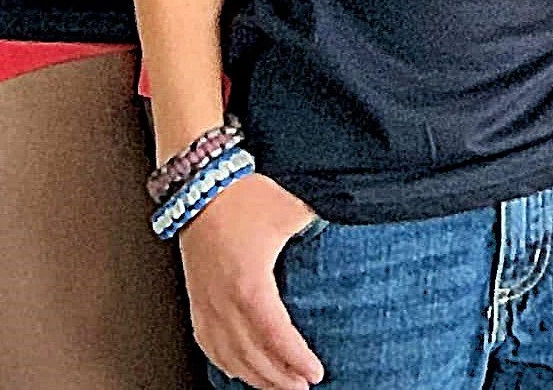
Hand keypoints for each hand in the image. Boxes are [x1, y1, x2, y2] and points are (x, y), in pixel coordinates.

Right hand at [179, 172, 325, 389]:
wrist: (202, 183)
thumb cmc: (244, 195)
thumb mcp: (292, 208)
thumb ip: (321, 221)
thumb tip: (356, 216)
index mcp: (249, 283)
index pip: (276, 336)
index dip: (296, 359)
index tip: (316, 373)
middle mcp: (223, 301)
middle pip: (252, 356)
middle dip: (279, 377)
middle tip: (302, 388)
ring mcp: (205, 303)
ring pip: (228, 356)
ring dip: (253, 376)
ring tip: (277, 386)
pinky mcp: (196, 298)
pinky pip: (208, 344)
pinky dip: (224, 363)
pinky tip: (236, 370)